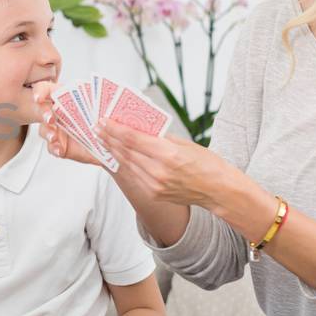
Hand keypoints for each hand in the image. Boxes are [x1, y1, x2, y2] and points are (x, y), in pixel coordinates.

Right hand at [32, 84, 101, 166]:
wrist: (110, 140)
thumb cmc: (103, 117)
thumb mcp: (103, 104)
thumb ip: (101, 101)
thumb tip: (102, 100)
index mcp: (65, 97)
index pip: (46, 89)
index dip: (40, 92)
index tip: (39, 98)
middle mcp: (57, 112)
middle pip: (41, 109)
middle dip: (44, 113)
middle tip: (50, 119)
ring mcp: (56, 129)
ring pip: (43, 129)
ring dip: (48, 133)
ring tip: (54, 137)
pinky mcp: (59, 144)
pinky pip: (51, 147)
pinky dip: (54, 148)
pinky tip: (60, 150)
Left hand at [94, 121, 239, 208]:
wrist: (218, 190)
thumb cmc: (207, 164)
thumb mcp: (185, 143)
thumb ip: (160, 138)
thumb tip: (139, 129)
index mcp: (168, 154)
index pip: (133, 138)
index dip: (114, 129)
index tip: (103, 121)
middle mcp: (158, 171)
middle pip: (125, 151)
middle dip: (109, 138)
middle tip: (97, 127)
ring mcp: (155, 185)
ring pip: (126, 164)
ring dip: (113, 151)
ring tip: (103, 140)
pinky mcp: (153, 194)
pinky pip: (133, 176)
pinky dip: (124, 164)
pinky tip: (118, 155)